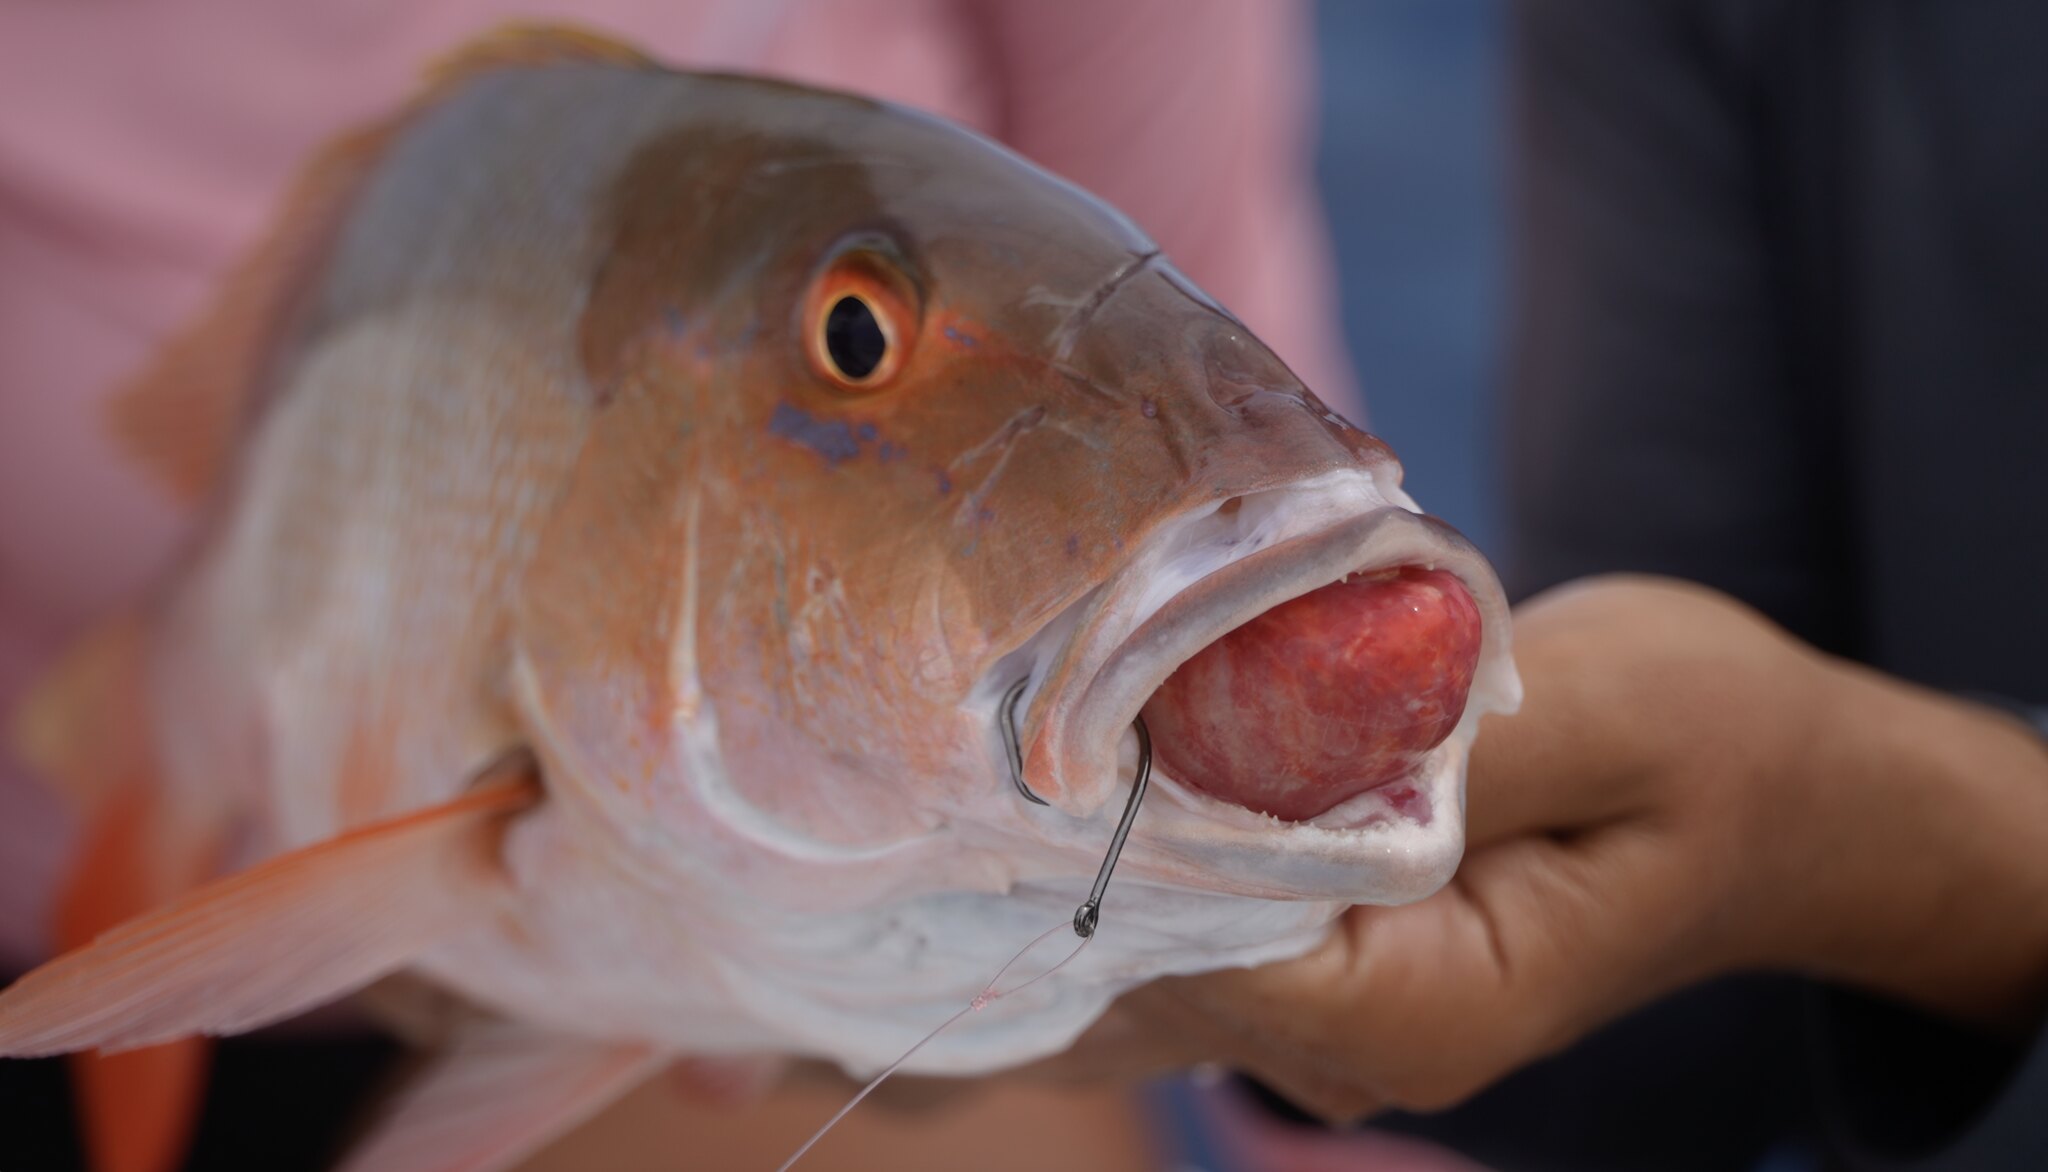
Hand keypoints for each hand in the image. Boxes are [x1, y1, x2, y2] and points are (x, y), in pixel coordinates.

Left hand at [1027, 575, 2047, 1120]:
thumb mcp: (1610, 705)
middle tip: (995, 691)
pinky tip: (1055, 768)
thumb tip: (1244, 741)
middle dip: (1069, 832)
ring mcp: (1316, 1017)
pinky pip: (1160, 929)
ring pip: (1130, 951)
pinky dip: (1106, 852)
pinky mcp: (1300, 962)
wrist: (1772, 801)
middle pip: (1142, 959)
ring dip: (1072, 837)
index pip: (1204, 941)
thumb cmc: (1711, 742)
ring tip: (1008, 715)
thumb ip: (1433, 741)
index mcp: (1424, 1012)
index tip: (1048, 702)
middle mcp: (1350, 1046)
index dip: (1116, 825)